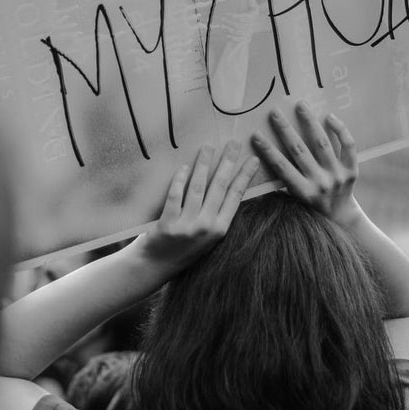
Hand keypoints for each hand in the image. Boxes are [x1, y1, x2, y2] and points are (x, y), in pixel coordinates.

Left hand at [137, 140, 258, 270]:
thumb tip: (228, 185)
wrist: (155, 266)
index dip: (245, 176)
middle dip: (228, 162)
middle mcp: (206, 227)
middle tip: (233, 143)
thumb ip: (217, 215)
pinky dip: (180, 179)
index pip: (236, 196)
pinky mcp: (167, 224)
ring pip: (198, 187)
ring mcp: (186, 226)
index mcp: (220, 229)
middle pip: (220, 187)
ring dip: (204, 163)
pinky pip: (175, 195)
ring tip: (208, 146)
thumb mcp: (208, 237)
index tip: (253, 159)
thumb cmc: (183, 248)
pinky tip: (185, 166)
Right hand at [250, 103, 359, 227]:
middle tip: (274, 112)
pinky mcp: (352, 170)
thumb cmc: (311, 204)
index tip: (256, 134)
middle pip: (299, 151)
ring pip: (322, 144)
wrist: (341, 215)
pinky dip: (340, 130)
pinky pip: (348, 146)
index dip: (267, 151)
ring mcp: (337, 176)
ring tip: (301, 105)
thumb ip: (283, 181)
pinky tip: (330, 116)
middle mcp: (320, 183)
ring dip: (310, 122)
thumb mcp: (294, 199)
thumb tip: (264, 158)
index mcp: (303, 192)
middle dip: (285, 130)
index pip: (281, 167)